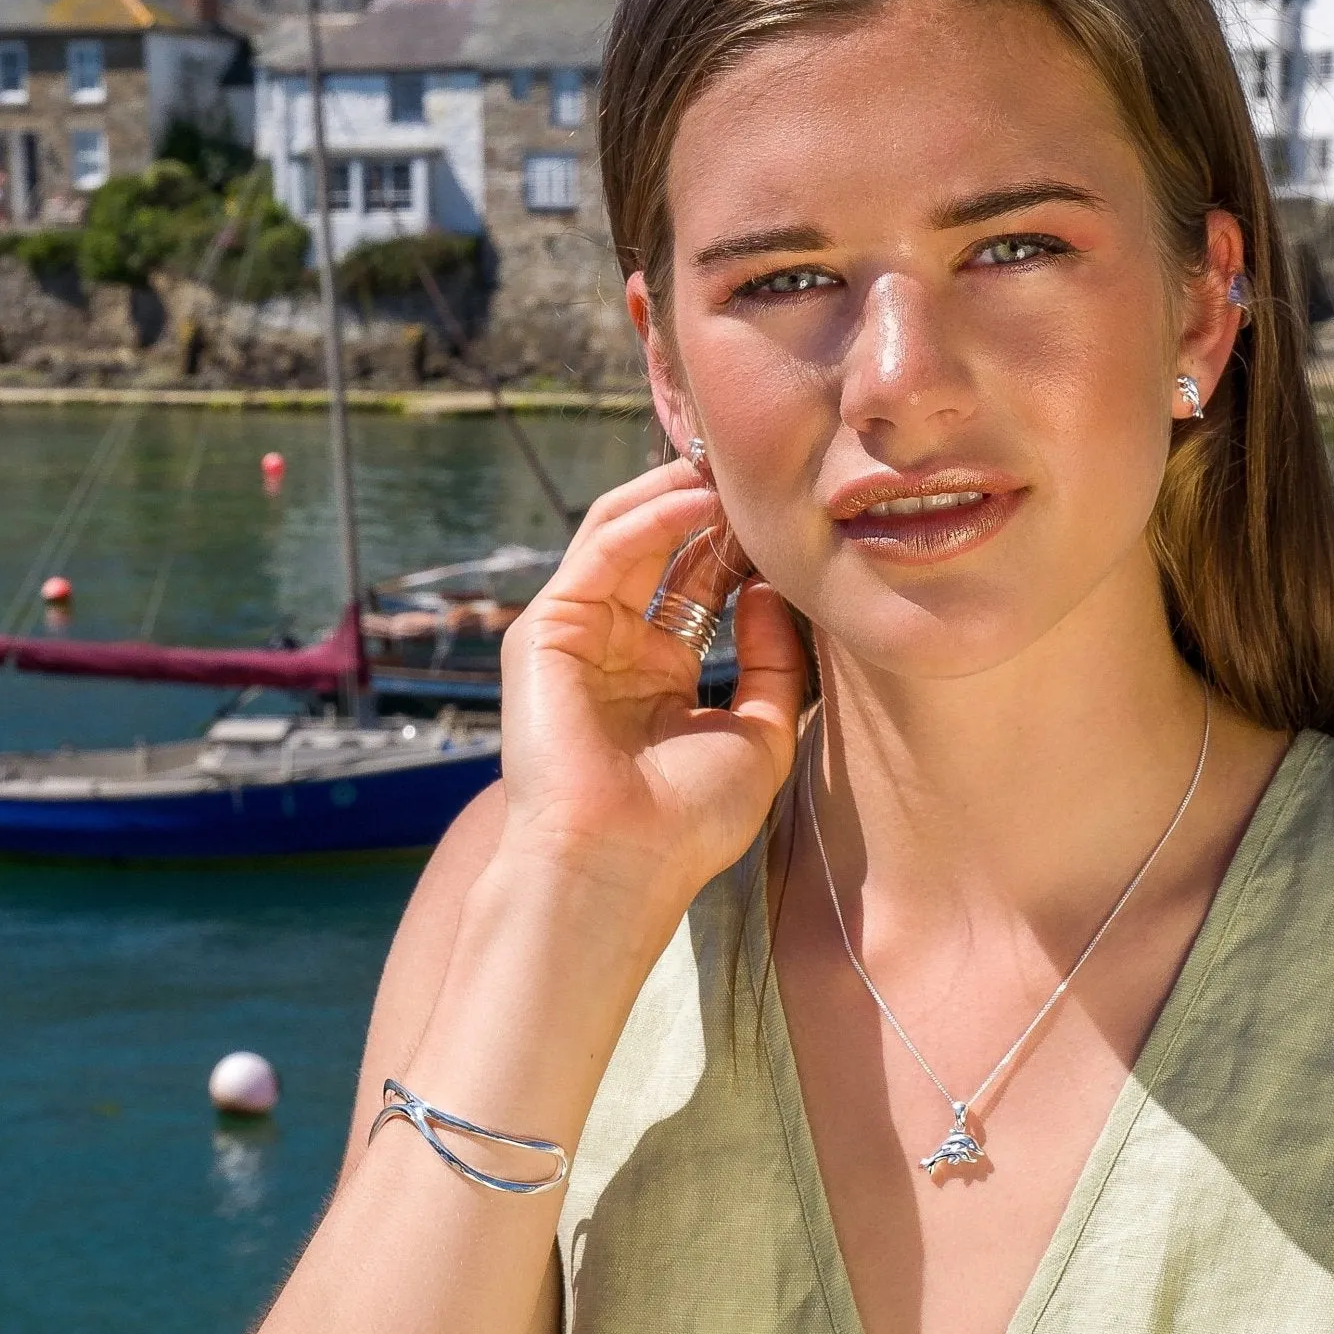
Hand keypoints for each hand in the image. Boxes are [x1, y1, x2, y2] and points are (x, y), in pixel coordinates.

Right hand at [490, 458, 806, 924]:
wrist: (618, 864)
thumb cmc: (686, 823)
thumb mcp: (760, 735)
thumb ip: (773, 661)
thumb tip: (772, 589)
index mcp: (659, 676)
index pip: (698, 586)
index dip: (739, 546)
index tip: (789, 514)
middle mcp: (615, 650)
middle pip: (662, 551)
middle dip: (709, 506)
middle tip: (759, 470)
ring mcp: (576, 636)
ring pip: (625, 534)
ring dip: (678, 495)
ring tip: (731, 468)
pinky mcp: (544, 629)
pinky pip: (601, 551)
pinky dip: (650, 517)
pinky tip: (699, 500)